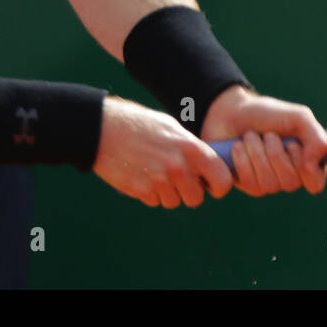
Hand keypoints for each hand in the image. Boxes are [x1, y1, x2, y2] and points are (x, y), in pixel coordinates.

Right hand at [92, 96, 232, 207]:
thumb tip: (208, 166)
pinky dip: (149, 193)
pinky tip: (141, 174)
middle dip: (187, 192)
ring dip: (166, 193)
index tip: (208, 185)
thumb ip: (191, 148)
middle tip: (174, 178)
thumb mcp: (172, 128)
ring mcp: (160, 179)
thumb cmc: (139, 124)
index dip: (217, 186)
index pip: (222, 180)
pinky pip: (154, 201)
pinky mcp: (142, 189)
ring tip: (154, 172)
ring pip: (173, 202)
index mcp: (192, 148)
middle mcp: (179, 165)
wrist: (104, 128)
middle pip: (196, 198)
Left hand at [200, 85, 326, 195]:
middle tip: (268, 134)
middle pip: (290, 183)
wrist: (231, 112)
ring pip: (269, 184)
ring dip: (257, 154)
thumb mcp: (298, 117)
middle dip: (275, 153)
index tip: (292, 145)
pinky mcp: (248, 185)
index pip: (316, 182)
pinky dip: (243, 160)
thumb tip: (314, 165)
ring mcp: (269, 182)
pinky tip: (238, 146)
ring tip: (250, 136)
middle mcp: (290, 176)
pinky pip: (250, 183)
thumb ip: (317, 138)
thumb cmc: (267, 114)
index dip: (306, 168)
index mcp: (307, 160)